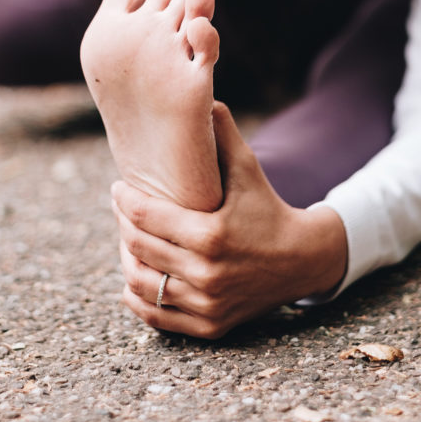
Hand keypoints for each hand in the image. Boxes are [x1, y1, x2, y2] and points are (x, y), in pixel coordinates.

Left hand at [111, 101, 347, 338]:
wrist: (302, 259)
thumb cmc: (268, 208)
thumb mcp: (247, 169)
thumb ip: (222, 133)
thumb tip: (203, 96)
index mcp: (211, 236)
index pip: (143, 218)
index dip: (123, 200)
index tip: (118, 187)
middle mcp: (206, 275)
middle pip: (138, 248)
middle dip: (121, 224)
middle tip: (120, 207)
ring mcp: (206, 304)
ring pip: (141, 284)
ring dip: (126, 259)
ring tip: (126, 239)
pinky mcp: (209, 326)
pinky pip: (156, 317)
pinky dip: (138, 297)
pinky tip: (135, 274)